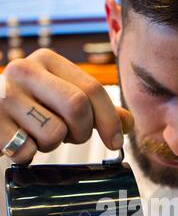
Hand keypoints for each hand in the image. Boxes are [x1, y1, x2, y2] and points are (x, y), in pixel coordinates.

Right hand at [0, 48, 133, 163]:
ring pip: (54, 133)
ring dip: (53, 144)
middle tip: (73, 136)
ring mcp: (5, 96)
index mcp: (47, 60)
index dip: (110, 120)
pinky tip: (21, 142)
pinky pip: (28, 151)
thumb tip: (128, 123)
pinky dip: (29, 155)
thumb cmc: (33, 108)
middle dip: (82, 131)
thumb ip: (97, 109)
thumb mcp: (63, 99)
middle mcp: (24, 71)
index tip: (116, 142)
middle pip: (77, 107)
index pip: (92, 89)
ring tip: (40, 135)